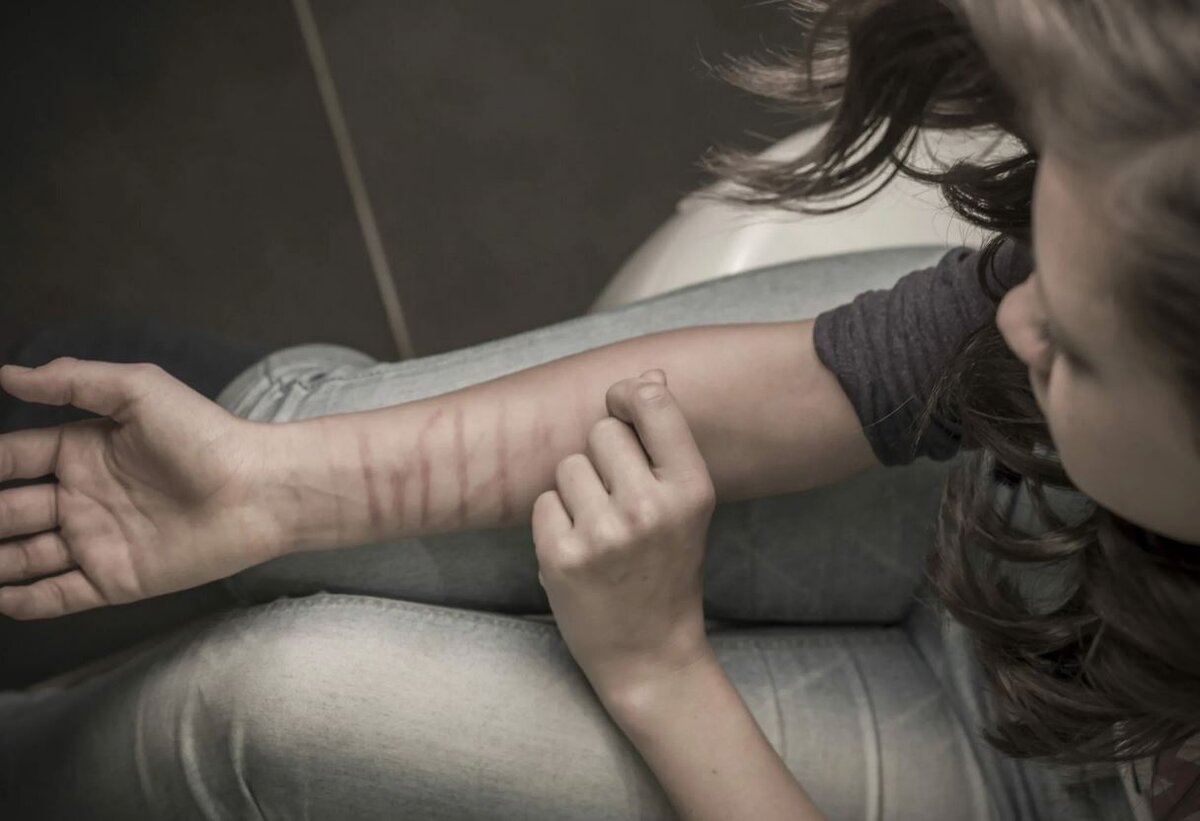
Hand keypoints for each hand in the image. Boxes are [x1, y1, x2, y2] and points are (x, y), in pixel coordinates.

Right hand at [0, 357, 283, 618]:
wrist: (258, 490)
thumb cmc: (204, 434)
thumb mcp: (138, 390)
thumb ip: (73, 380)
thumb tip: (8, 373)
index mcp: (82, 449)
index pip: (11, 458)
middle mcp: (81, 497)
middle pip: (7, 510)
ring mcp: (96, 540)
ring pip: (22, 556)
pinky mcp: (115, 579)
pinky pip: (57, 595)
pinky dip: (23, 601)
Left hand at [531, 369, 716, 699]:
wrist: (650, 655)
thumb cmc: (667, 571)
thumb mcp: (685, 506)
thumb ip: (666, 441)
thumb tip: (647, 376)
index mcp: (691, 489)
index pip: (651, 403)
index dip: (627, 395)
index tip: (621, 406)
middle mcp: (650, 507)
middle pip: (601, 432)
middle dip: (603, 459)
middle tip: (618, 502)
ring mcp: (604, 534)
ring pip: (568, 466)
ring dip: (576, 492)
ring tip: (600, 530)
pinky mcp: (563, 557)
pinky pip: (543, 503)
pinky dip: (555, 523)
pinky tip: (580, 552)